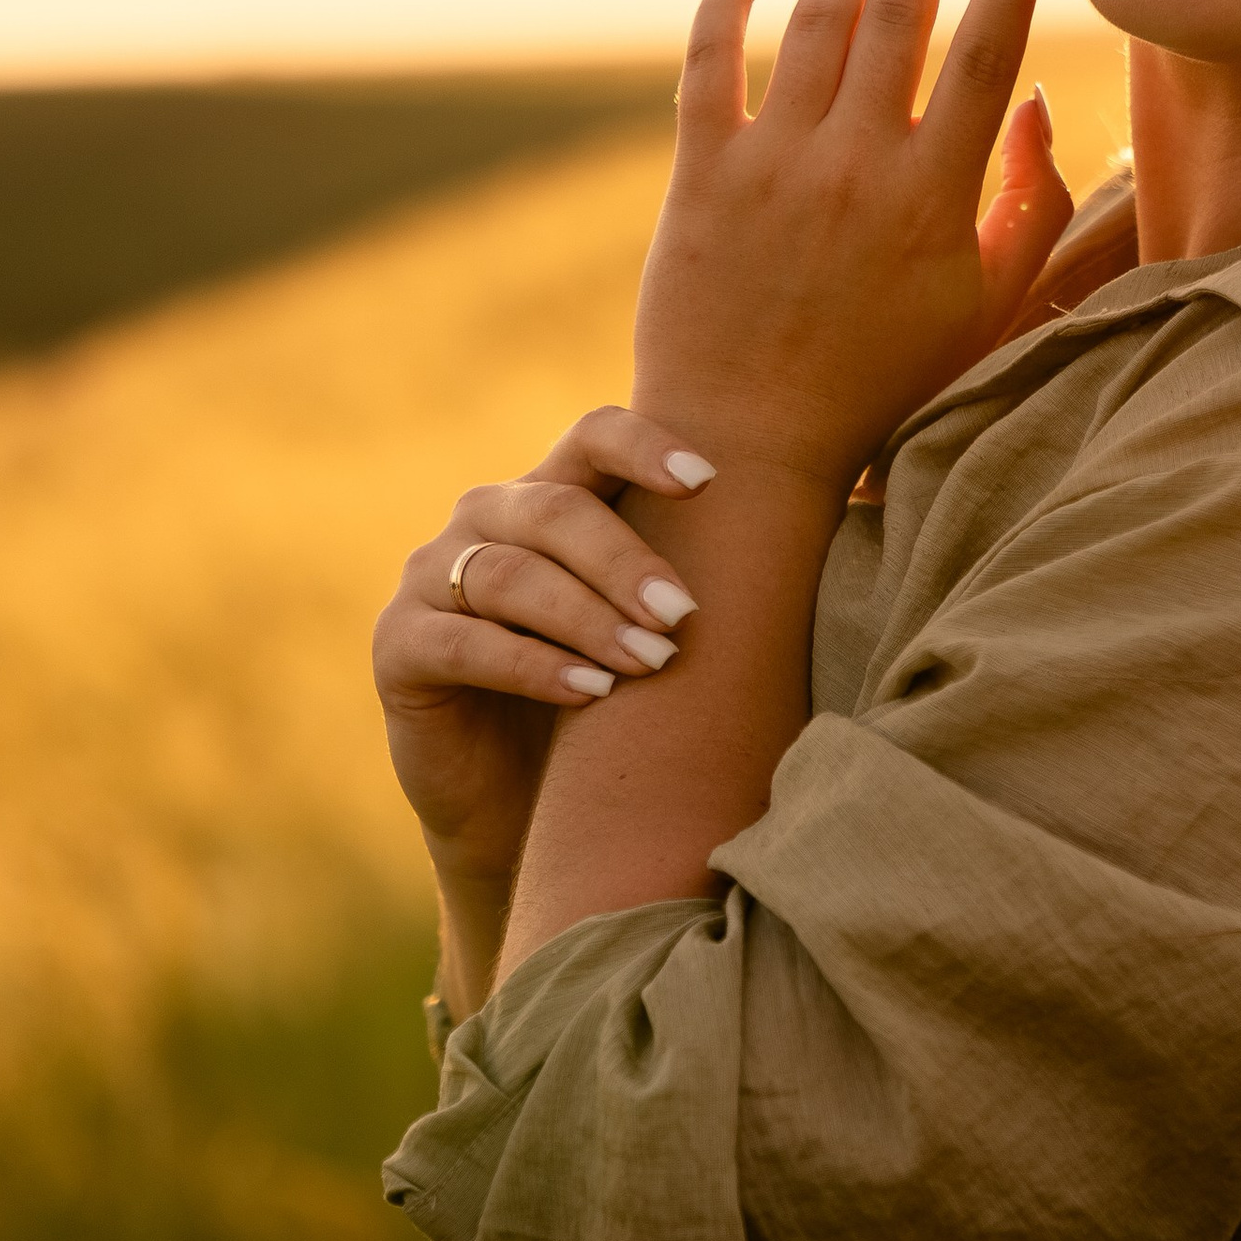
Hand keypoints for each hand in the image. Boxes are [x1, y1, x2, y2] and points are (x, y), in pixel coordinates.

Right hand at [373, 408, 712, 888]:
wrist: (523, 806)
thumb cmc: (612, 701)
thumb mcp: (652, 623)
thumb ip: (697, 566)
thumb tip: (842, 509)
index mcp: (550, 492)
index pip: (592, 435)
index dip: (644, 446)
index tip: (708, 481)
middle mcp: (485, 517)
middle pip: (555, 508)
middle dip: (627, 561)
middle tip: (684, 614)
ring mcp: (431, 576)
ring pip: (510, 573)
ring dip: (587, 617)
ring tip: (648, 662)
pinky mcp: (398, 645)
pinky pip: (464, 641)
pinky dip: (531, 665)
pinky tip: (587, 692)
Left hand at [633, 0, 1075, 498]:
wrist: (750, 446)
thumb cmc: (884, 384)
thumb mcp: (985, 308)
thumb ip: (1029, 208)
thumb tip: (1032, 106)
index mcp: (933, 197)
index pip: (983, 49)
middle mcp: (854, 167)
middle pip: (900, 10)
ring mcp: (771, 167)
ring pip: (816, 20)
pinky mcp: (700, 177)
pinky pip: (709, 58)